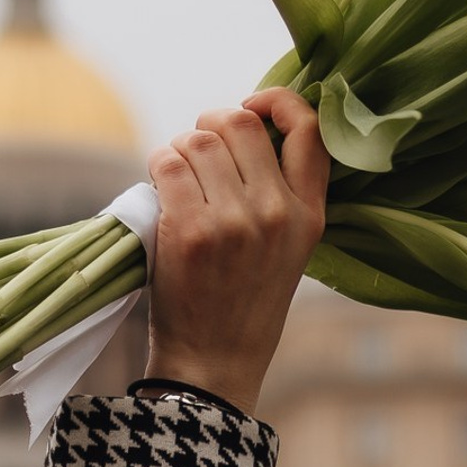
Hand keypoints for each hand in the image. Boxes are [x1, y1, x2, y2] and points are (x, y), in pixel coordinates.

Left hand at [143, 87, 328, 417]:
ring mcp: (234, 222)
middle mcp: (277, 213)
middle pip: (239, 123)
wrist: (214, 364)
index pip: (309, 128)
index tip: (252, 107)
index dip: (277, 101)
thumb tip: (241, 125)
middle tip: (197, 151)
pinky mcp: (191, 231)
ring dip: (178, 150)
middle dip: (210, 125)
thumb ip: (278, 193)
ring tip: (177, 180)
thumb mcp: (286, 250)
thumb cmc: (242, 304)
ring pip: (197, 140)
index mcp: (309, 215)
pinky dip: (157, 167)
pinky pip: (167, 163)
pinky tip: (160, 192)